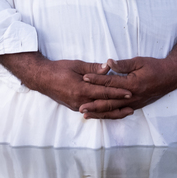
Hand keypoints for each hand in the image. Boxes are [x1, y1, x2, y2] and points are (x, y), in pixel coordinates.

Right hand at [0, 53, 135, 116]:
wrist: (42, 79)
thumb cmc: (59, 69)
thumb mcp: (76, 65)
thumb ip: (93, 68)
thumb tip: (108, 68)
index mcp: (80, 89)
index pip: (104, 92)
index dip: (118, 93)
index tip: (130, 92)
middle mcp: (80, 100)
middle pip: (104, 105)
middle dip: (119, 105)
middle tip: (134, 104)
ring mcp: (78, 106)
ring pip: (99, 111)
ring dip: (114, 112)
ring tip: (127, 112)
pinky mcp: (76, 108)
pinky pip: (93, 112)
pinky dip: (104, 112)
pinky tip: (112, 112)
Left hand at [79, 21, 176, 116]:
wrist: (171, 77)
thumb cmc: (155, 67)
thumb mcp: (140, 61)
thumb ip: (123, 64)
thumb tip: (108, 63)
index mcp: (132, 84)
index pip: (110, 83)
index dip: (96, 80)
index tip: (84, 78)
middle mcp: (132, 96)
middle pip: (109, 101)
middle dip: (94, 104)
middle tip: (80, 106)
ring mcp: (134, 103)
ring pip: (114, 110)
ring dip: (99, 112)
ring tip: (86, 114)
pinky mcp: (136, 106)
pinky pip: (120, 112)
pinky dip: (109, 115)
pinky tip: (100, 116)